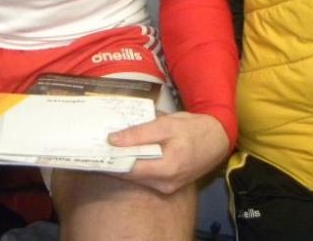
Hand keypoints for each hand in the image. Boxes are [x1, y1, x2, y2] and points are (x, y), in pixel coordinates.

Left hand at [108, 111, 228, 194]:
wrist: (217, 139)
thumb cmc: (193, 129)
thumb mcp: (166, 124)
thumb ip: (139, 133)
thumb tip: (112, 139)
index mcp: (166, 169)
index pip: (128, 170)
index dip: (110, 160)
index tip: (95, 148)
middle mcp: (165, 184)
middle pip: (131, 176)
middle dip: (116, 160)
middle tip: (100, 143)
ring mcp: (167, 188)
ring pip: (137, 177)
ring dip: (125, 162)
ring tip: (113, 145)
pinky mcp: (168, 186)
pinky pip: (146, 177)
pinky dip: (137, 165)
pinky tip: (130, 151)